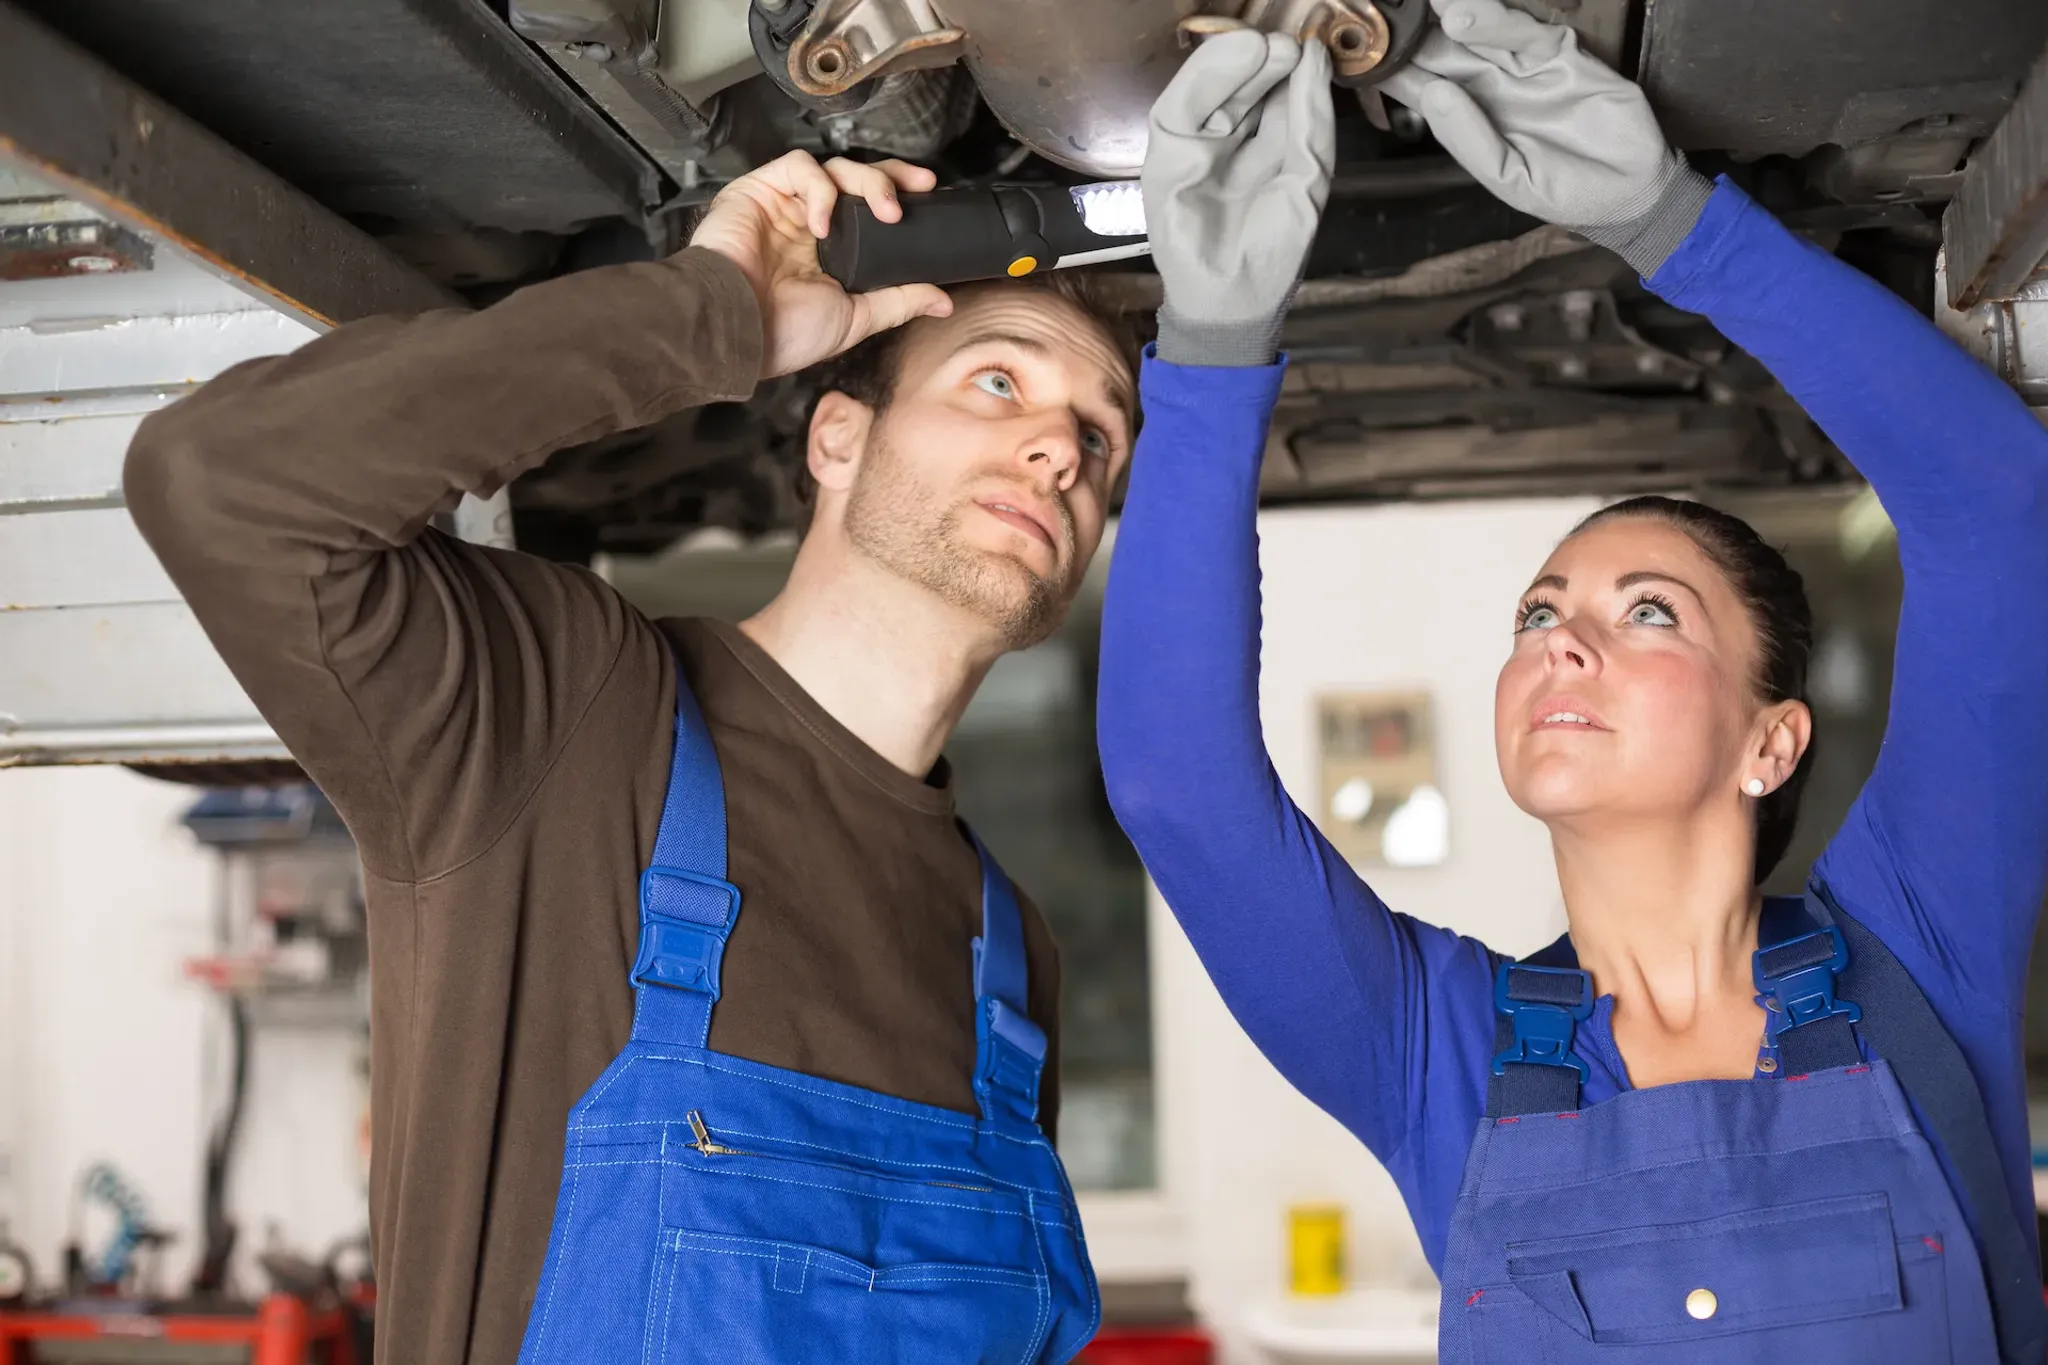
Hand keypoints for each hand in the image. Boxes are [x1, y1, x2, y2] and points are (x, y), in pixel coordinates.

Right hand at [689, 151, 953, 377]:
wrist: (736, 332)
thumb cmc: (784, 332)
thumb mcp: (855, 318)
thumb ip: (898, 302)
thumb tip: (943, 301)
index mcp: (832, 250)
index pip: (870, 207)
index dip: (900, 194)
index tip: (931, 194)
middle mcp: (809, 223)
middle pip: (857, 178)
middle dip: (891, 178)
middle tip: (917, 189)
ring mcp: (784, 204)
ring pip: (834, 167)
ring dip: (866, 182)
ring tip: (884, 213)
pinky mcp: (759, 189)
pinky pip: (798, 166)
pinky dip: (819, 188)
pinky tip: (821, 223)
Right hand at [1144, 31, 1335, 366]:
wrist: (1234, 301)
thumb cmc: (1272, 252)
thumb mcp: (1307, 177)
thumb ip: (1310, 120)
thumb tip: (1314, 59)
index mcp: (1266, 147)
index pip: (1278, 94)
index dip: (1293, 68)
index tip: (1313, 47)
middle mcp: (1230, 142)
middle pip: (1246, 84)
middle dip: (1268, 60)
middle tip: (1290, 42)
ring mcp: (1196, 147)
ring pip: (1212, 87)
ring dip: (1238, 60)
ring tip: (1268, 47)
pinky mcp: (1166, 155)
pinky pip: (1181, 104)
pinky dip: (1208, 75)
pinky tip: (1239, 58)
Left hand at [1379, 0, 1710, 275]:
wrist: (1630, 194)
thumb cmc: (1566, 192)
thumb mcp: (1508, 178)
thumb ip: (1469, 139)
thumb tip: (1433, 93)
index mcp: (1471, 116)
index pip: (1423, 85)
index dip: (1394, 67)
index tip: (1361, 51)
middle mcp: (1493, 86)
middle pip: (1446, 49)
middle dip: (1417, 31)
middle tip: (1385, 12)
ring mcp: (1527, 68)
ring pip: (1482, 31)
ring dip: (1454, 15)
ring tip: (1427, 7)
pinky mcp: (1565, 56)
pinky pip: (1528, 31)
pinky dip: (1497, 22)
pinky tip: (1463, 16)